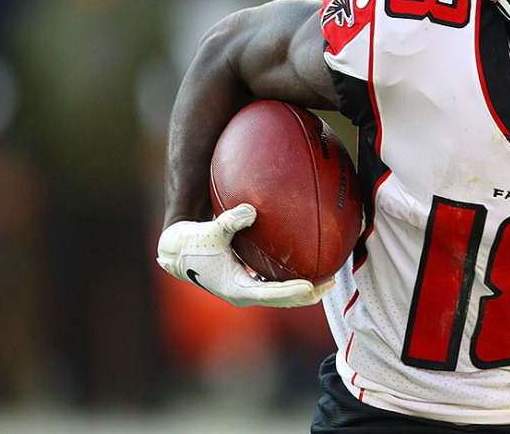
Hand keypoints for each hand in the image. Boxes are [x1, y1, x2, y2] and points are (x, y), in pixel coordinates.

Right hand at [156, 203, 331, 307]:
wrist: (177, 252)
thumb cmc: (193, 242)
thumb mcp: (210, 230)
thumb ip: (230, 220)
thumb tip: (251, 209)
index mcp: (236, 288)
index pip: (270, 293)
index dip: (291, 291)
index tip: (311, 286)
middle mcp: (244, 294)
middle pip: (282, 300)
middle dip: (308, 294)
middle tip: (331, 283)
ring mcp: (246, 291)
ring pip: (281, 295)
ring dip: (303, 290)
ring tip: (328, 280)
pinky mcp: (247, 284)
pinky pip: (274, 285)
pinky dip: (291, 281)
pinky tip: (307, 269)